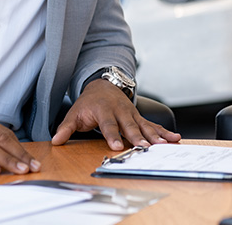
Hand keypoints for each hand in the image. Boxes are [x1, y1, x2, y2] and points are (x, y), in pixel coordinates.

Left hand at [51, 79, 180, 149]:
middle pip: (130, 126)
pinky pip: (153, 125)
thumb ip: (66, 128)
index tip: (117, 147)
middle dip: (138, 137)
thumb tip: (55, 141)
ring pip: (144, 125)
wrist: (104, 85)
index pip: (108, 125)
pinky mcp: (139, 117)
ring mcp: (132, 114)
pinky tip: (175, 137)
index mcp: (104, 110)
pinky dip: (164, 131)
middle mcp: (120, 111)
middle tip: (145, 147)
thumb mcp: (75, 113)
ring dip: (155, 135)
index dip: (112, 136)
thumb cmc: (89, 103)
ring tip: (165, 144)